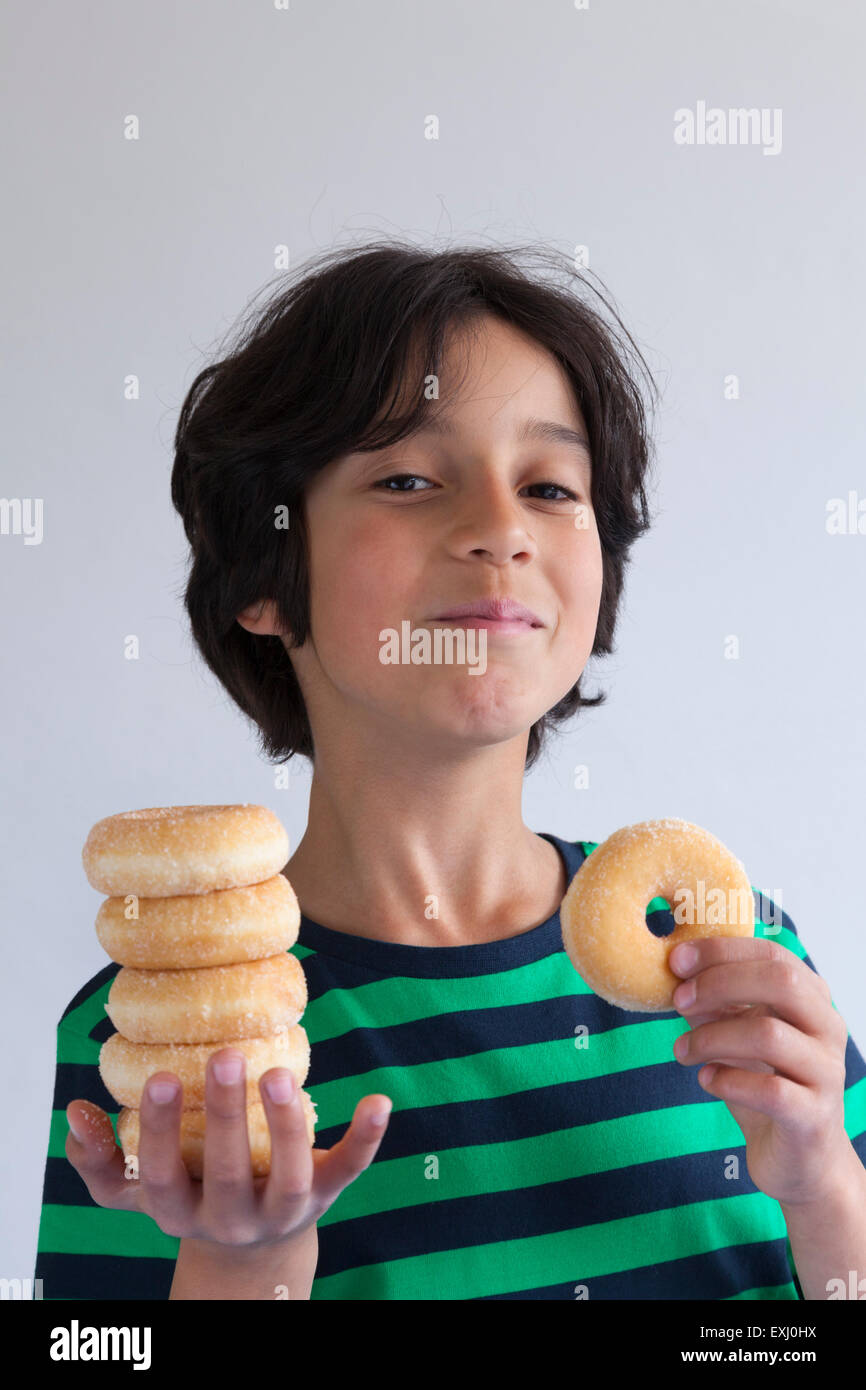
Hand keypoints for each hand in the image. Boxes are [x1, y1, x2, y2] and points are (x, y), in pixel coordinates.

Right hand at [65, 1048, 391, 1245]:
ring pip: (290, 1177)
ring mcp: (284, 1210)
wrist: (253, 1254)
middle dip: (225, 1118)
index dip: (160, 1131)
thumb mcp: (139, 1191)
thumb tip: (76, 1113)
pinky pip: (349, 1169)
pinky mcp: (327, 1196)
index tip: (159, 1077)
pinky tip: (379, 1100)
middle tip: (223, 1056)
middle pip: (228, 1175)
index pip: (162, 1176)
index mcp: (181, 1211)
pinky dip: (366, 1137)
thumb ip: (100, 1158)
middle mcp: (232, 1217)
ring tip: (276, 1072)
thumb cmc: (189, 1196)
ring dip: (286, 1125)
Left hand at [668, 936, 851, 1206]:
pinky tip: (706, 1080)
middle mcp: (827, 1028)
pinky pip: (769, 1090)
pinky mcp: (813, 1117)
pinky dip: (727, 1080)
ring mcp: (825, 1073)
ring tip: (682, 1050)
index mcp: (811, 998)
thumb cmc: (765, 1084)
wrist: (799, 1160)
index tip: (677, 960)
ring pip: (769, 1034)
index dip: (721, 950)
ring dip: (711, 1037)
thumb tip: (675, 971)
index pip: (772, 953)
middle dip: (719, 983)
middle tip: (678, 1000)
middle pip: (780, 981)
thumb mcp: (735, 1034)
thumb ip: (713, 1003)